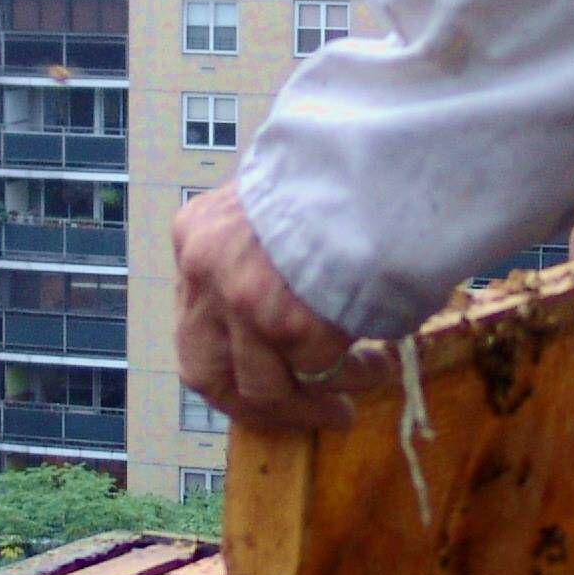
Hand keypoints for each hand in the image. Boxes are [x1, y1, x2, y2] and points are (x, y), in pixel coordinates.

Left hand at [174, 185, 380, 432]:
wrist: (374, 159)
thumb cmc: (339, 175)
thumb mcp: (273, 208)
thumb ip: (258, 258)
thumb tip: (281, 332)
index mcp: (196, 236)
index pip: (192, 323)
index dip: (227, 363)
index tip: (265, 381)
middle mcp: (205, 271)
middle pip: (204, 372)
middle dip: (253, 407)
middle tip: (301, 415)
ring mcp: (241, 301)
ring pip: (263, 387)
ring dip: (312, 404)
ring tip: (358, 392)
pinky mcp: (285, 323)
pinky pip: (315, 370)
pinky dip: (349, 376)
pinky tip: (380, 362)